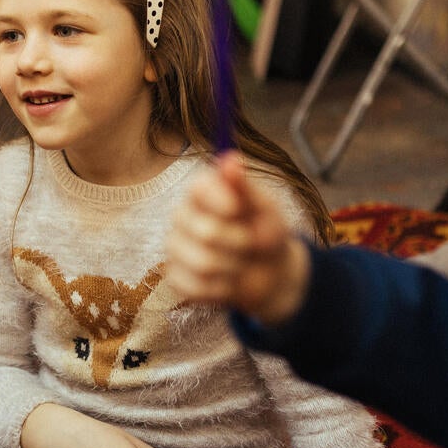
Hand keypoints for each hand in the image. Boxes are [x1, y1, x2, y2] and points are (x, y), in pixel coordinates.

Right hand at [165, 151, 310, 324]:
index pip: (196, 189)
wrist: (271, 272)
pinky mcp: (176, 278)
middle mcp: (183, 217)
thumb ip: (245, 187)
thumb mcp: (265, 208)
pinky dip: (223, 289)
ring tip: (242, 263)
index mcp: (203, 193)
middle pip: (204, 232)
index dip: (219, 200)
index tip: (238, 209)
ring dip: (235, 268)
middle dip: (239, 242)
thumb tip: (231, 158)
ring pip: (203, 264)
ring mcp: (176, 249)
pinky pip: (196, 288)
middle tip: (251, 242)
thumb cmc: (267, 232)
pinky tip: (229, 281)